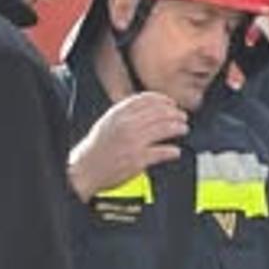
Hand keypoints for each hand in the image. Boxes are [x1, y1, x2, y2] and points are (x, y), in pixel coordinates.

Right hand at [67, 92, 186, 200]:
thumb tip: (151, 107)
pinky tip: (175, 151)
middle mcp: (127, 124)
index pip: (148, 99)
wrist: (85, 169)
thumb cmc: (97, 148)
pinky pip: (162, 152)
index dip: (164, 100)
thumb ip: (126, 112)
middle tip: (182, 117)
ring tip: (183, 129)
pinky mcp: (139, 159)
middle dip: (175, 114)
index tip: (172, 104)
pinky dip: (172, 151)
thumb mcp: (108, 122)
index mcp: (119, 113)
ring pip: (165, 129)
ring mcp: (133, 142)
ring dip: (178, 128)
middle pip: (160, 112)